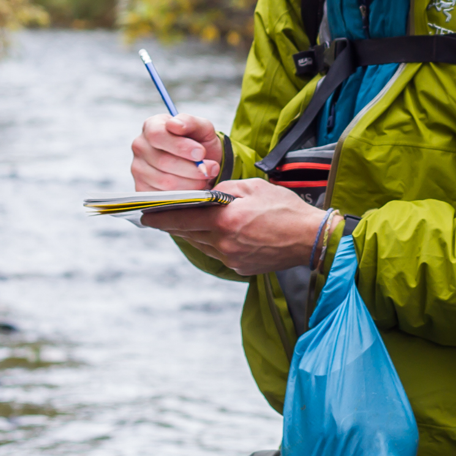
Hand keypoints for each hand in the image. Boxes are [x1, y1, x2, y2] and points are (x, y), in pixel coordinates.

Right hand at [131, 113, 222, 190]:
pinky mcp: (142, 189)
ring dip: (191, 182)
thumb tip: (174, 124)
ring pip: (164, 181)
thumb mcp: (202, 129)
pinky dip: (184, 194)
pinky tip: (194, 187)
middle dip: (192, 168)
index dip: (180, 146)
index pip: (157, 135)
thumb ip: (190, 122)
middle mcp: (140, 147)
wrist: (203, 164)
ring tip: (205, 177)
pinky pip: (163, 197)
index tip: (201, 153)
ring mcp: (138, 169)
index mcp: (152, 126)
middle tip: (211, 169)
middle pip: (162, 161)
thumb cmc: (200, 143)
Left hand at [141, 178, 326, 275]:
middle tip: (157, 216)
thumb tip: (206, 195)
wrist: (311, 239)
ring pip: (201, 245)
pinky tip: (214, 233)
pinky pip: (218, 253)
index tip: (144, 215)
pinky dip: (212, 242)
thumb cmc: (285, 209)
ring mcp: (232, 258)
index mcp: (225, 220)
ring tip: (183, 223)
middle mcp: (224, 243)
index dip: (160, 217)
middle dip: (173, 224)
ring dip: (191, 233)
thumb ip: (225, 190)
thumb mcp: (254, 187)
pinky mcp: (240, 267)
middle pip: (188, 233)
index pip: (182, 219)